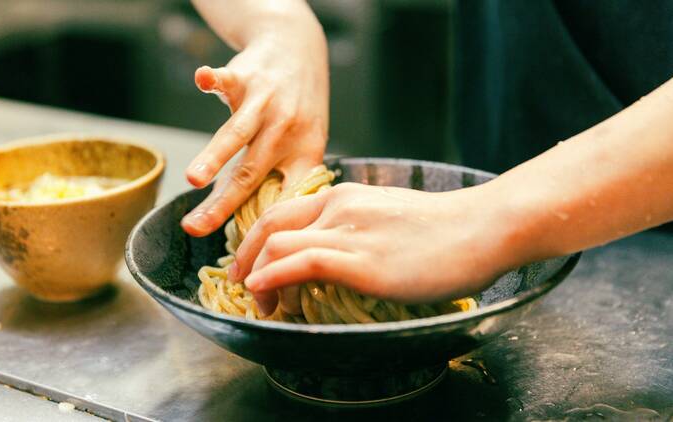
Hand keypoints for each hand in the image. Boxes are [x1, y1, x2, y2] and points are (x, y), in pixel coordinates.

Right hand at [181, 27, 328, 236]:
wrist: (299, 47)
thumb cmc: (299, 106)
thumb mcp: (308, 142)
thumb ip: (285, 178)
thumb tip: (262, 229)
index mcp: (304, 153)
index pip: (286, 195)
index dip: (268, 224)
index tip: (246, 251)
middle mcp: (286, 130)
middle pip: (251, 173)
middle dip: (223, 203)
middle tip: (197, 228)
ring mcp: (266, 102)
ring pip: (237, 134)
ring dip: (215, 156)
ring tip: (194, 180)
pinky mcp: (246, 76)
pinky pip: (227, 79)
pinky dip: (214, 79)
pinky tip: (202, 79)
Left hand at [229, 182, 519, 315]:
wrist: (483, 226)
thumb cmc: (445, 228)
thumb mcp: (390, 218)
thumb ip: (359, 228)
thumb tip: (341, 256)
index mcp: (345, 196)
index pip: (283, 212)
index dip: (258, 240)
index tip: (252, 264)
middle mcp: (339, 207)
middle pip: (269, 224)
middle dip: (245, 257)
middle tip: (241, 284)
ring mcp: (349, 232)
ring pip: (277, 244)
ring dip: (256, 277)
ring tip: (261, 304)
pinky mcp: (362, 260)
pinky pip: (300, 263)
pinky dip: (272, 278)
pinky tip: (262, 293)